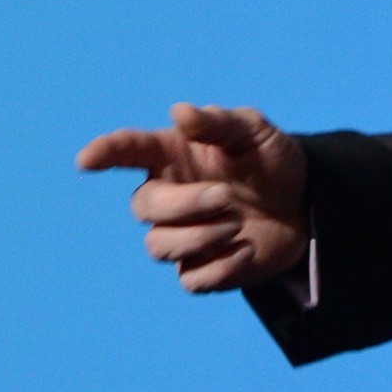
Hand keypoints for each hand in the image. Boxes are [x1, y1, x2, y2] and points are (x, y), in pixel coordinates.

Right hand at [75, 104, 309, 293]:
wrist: (305, 206)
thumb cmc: (270, 160)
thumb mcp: (254, 132)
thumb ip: (218, 123)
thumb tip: (179, 112)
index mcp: (170, 155)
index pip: (126, 151)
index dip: (104, 153)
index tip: (86, 161)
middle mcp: (167, 196)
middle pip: (142, 208)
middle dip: (183, 205)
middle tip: (226, 197)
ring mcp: (181, 235)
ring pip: (158, 247)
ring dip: (199, 237)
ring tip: (238, 223)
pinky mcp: (200, 269)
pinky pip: (190, 279)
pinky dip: (219, 267)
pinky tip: (246, 249)